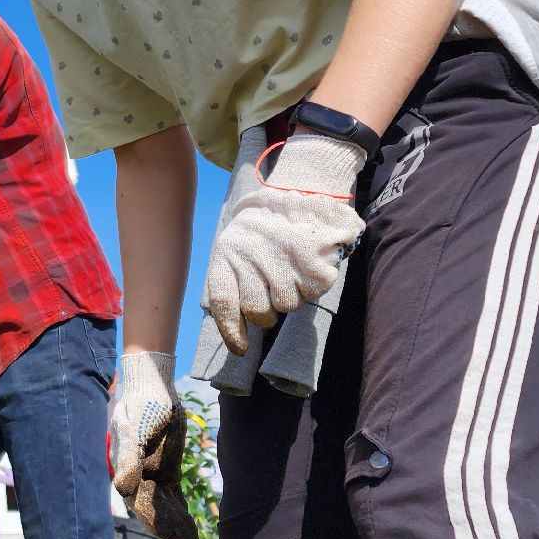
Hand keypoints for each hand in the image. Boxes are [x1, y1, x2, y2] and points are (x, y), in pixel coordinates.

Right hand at [110, 352, 198, 538]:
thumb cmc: (141, 405)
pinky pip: (173, 494)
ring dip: (175, 522)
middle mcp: (137, 475)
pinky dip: (179, 509)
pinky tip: (190, 524)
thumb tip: (122, 488)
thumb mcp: (133, 428)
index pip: (139, 501)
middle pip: (152, 507)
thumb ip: (128, 458)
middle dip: (167, 526)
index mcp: (126, 469)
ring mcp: (152, 473)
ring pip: (164, 504)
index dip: (152, 519)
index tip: (168, 535)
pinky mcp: (166, 468)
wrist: (153, 387)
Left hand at [205, 134, 367, 354]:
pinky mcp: (313, 259)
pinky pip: (312, 290)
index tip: (241, 350)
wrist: (303, 188)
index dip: (232, 332)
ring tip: (290, 268)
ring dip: (291, 294)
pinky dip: (312, 282)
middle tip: (273, 291)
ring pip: (287, 304)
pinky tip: (308, 263)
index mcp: (227, 252)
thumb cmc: (264, 226)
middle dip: (266, 313)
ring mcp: (283, 258)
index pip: (225, 303)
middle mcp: (252, 256)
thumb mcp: (235, 243)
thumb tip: (236, 333)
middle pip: (258, 310)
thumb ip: (233, 280)